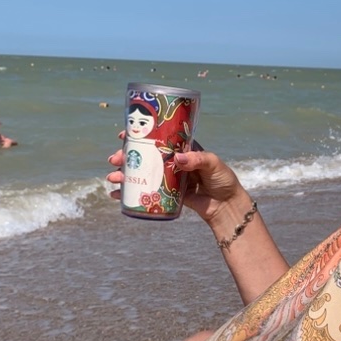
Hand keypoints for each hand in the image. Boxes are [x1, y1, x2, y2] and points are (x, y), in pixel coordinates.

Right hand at [107, 141, 246, 225]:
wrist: (227, 206)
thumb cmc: (223, 180)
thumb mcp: (213, 164)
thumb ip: (198, 160)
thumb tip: (178, 158)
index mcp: (182, 149)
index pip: (158, 138)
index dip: (139, 136)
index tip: (123, 134)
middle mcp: (172, 162)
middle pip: (145, 157)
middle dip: (126, 157)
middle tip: (114, 159)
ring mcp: (168, 179)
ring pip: (142, 174)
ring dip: (125, 175)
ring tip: (113, 178)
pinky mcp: (168, 195)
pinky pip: (146, 193)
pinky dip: (130, 194)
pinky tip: (117, 195)